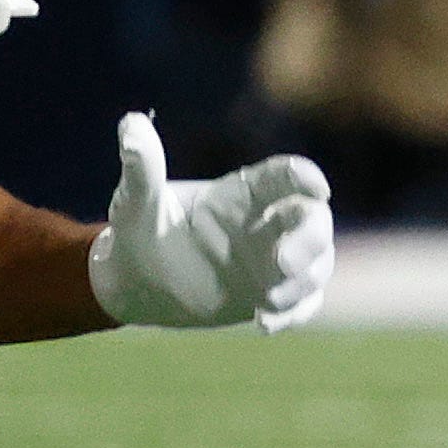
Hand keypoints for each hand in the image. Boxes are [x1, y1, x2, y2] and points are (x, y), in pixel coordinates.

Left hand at [89, 112, 333, 333]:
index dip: (305, 178)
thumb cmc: (137, 233)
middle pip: (312, 221)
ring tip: (267, 301)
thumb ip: (142, 168)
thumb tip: (129, 124)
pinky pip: (302, 302)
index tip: (318, 188)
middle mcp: (265, 224)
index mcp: (241, 194)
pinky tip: (263, 323)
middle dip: (309, 240)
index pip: (284, 177)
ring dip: (302, 282)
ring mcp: (272, 261)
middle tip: (282, 263)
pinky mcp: (271, 293)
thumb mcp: (137, 203)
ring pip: (316, 265)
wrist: (135, 284)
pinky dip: (293, 312)